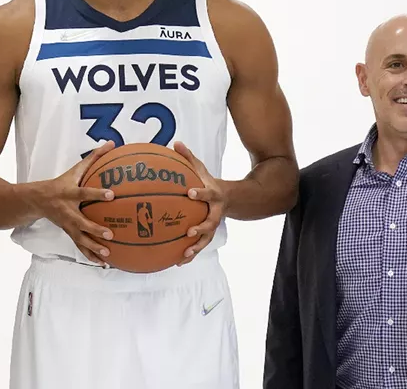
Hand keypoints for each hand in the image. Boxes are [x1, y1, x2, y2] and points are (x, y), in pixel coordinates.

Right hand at [27, 141, 116, 264]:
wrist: (37, 200)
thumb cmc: (61, 183)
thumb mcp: (75, 169)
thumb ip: (94, 158)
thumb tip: (111, 144)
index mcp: (69, 194)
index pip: (84, 193)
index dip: (97, 194)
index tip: (111, 195)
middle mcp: (68, 211)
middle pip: (81, 223)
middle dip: (94, 230)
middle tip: (110, 235)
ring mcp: (67, 225)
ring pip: (80, 239)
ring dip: (93, 248)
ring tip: (108, 254)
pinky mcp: (68, 233)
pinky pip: (80, 247)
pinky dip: (91, 256)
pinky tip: (104, 262)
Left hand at [173, 141, 227, 265]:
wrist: (231, 198)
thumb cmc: (209, 182)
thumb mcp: (201, 169)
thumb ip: (188, 157)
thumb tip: (175, 143)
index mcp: (213, 195)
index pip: (207, 193)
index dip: (200, 193)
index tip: (189, 193)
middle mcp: (215, 211)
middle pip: (211, 222)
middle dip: (201, 228)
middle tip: (189, 232)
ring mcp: (213, 224)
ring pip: (207, 239)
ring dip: (196, 248)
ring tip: (184, 254)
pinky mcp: (209, 234)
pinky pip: (200, 246)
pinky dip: (190, 255)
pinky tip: (178, 262)